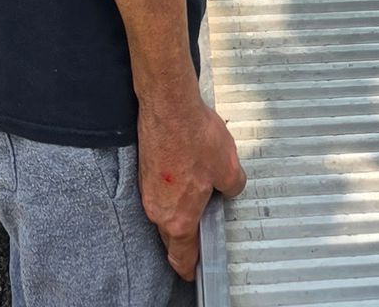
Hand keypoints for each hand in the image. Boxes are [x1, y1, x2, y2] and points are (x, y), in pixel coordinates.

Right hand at [136, 90, 246, 279]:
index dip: (188, 269)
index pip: (181, 257)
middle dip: (185, 242)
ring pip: (163, 215)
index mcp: (179, 220)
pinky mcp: (145, 172)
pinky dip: (170, 194)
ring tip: (197, 199)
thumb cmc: (195, 137)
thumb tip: (231, 189)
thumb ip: (233, 187)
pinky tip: (185, 176)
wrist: (168, 105)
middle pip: (171, 239)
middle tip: (199, 238)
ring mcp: (147, 191)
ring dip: (178, 214)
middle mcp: (158, 211)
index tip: (192, 273)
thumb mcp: (228, 167)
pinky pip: (158, 194)